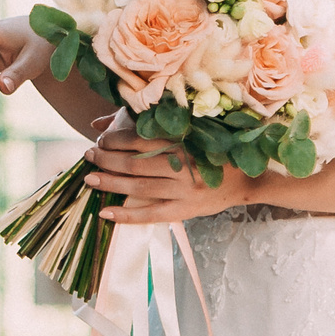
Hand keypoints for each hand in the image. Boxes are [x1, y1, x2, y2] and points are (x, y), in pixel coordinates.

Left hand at [83, 110, 252, 226]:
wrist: (246, 181)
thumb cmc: (213, 152)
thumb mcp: (190, 134)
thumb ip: (154, 126)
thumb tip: (109, 120)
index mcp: (184, 142)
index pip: (141, 140)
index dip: (116, 140)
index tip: (100, 139)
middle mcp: (182, 166)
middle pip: (135, 163)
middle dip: (106, 159)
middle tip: (87, 155)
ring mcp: (183, 191)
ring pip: (139, 188)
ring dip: (111, 183)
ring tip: (89, 178)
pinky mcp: (184, 211)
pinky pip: (150, 214)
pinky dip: (126, 215)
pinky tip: (105, 213)